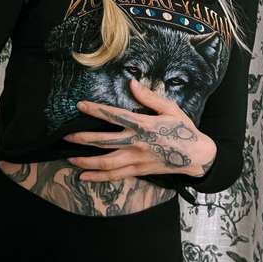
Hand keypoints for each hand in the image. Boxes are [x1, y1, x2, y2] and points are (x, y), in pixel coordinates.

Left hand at [62, 79, 208, 181]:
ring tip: (69, 158)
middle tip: (66, 136)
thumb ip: (149, 97)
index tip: (80, 105)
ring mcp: (136, 160)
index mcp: (143, 125)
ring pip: (105, 163)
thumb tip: (132, 84)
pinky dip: (98, 177)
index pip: (114, 116)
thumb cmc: (183, 129)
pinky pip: (114, 176)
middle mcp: (137, 143)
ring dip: (86, 161)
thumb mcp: (170, 109)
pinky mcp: (138, 171)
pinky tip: (84, 177)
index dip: (96, 110)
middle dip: (82, 139)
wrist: (197, 156)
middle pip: (103, 142)